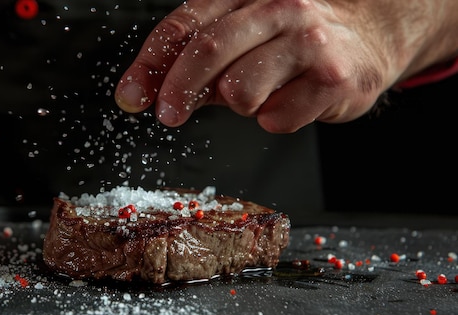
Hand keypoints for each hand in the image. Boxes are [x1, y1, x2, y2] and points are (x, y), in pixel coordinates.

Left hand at [115, 0, 457, 132]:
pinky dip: (275, 119)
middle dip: (178, 90)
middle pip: (207, 51)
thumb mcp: (238, 39)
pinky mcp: (334, 80)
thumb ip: (191, 62)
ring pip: (240, 91)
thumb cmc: (291, 40)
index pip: (183, 26)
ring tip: (260, 92)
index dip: (149, 64)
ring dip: (239, 104)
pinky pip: (277, 119)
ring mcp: (309, 42)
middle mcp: (278, 8)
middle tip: (168, 114)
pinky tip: (291, 101)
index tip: (131, 96)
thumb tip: (143, 91)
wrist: (367, 39)